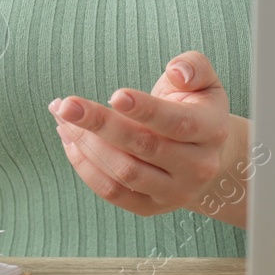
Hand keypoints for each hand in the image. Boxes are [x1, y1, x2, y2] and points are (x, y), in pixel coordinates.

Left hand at [50, 50, 231, 217]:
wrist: (204, 154)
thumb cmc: (196, 107)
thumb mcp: (205, 80)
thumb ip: (194, 66)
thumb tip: (176, 71)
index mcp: (212, 130)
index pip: (177, 122)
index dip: (145, 110)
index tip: (114, 94)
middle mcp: (197, 167)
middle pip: (144, 147)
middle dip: (101, 124)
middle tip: (66, 105)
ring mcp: (174, 192)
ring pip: (124, 173)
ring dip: (87, 145)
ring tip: (63, 118)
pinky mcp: (150, 207)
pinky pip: (112, 193)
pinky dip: (85, 167)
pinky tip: (70, 141)